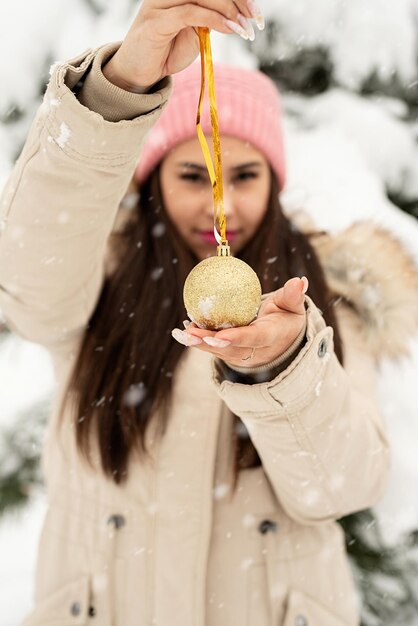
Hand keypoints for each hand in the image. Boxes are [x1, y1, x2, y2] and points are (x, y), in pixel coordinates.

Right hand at [102, 0, 264, 91]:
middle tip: (256, 21)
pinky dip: (214, 20)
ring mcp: (161, 3)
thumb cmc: (165, 53)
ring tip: (246, 29)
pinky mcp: (156, 19)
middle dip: (238, 2)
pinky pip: (190, 12)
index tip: (256, 12)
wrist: (138, 74)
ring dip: (229, 12)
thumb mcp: (194, 35)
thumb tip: (235, 15)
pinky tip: (230, 29)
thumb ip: (210, 21)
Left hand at [172, 277, 307, 367]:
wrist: (285, 341)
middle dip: (209, 343)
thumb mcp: (294, 306)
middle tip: (190, 333)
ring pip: (218, 351)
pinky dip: (199, 341)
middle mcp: (256, 351)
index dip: (236, 338)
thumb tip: (299, 281)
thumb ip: (293, 296)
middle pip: (230, 349)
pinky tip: (184, 330)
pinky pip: (214, 348)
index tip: (219, 336)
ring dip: (199, 343)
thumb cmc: (287, 318)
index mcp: (272, 337)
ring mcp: (243, 355)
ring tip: (181, 332)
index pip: (254, 338)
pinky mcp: (232, 354)